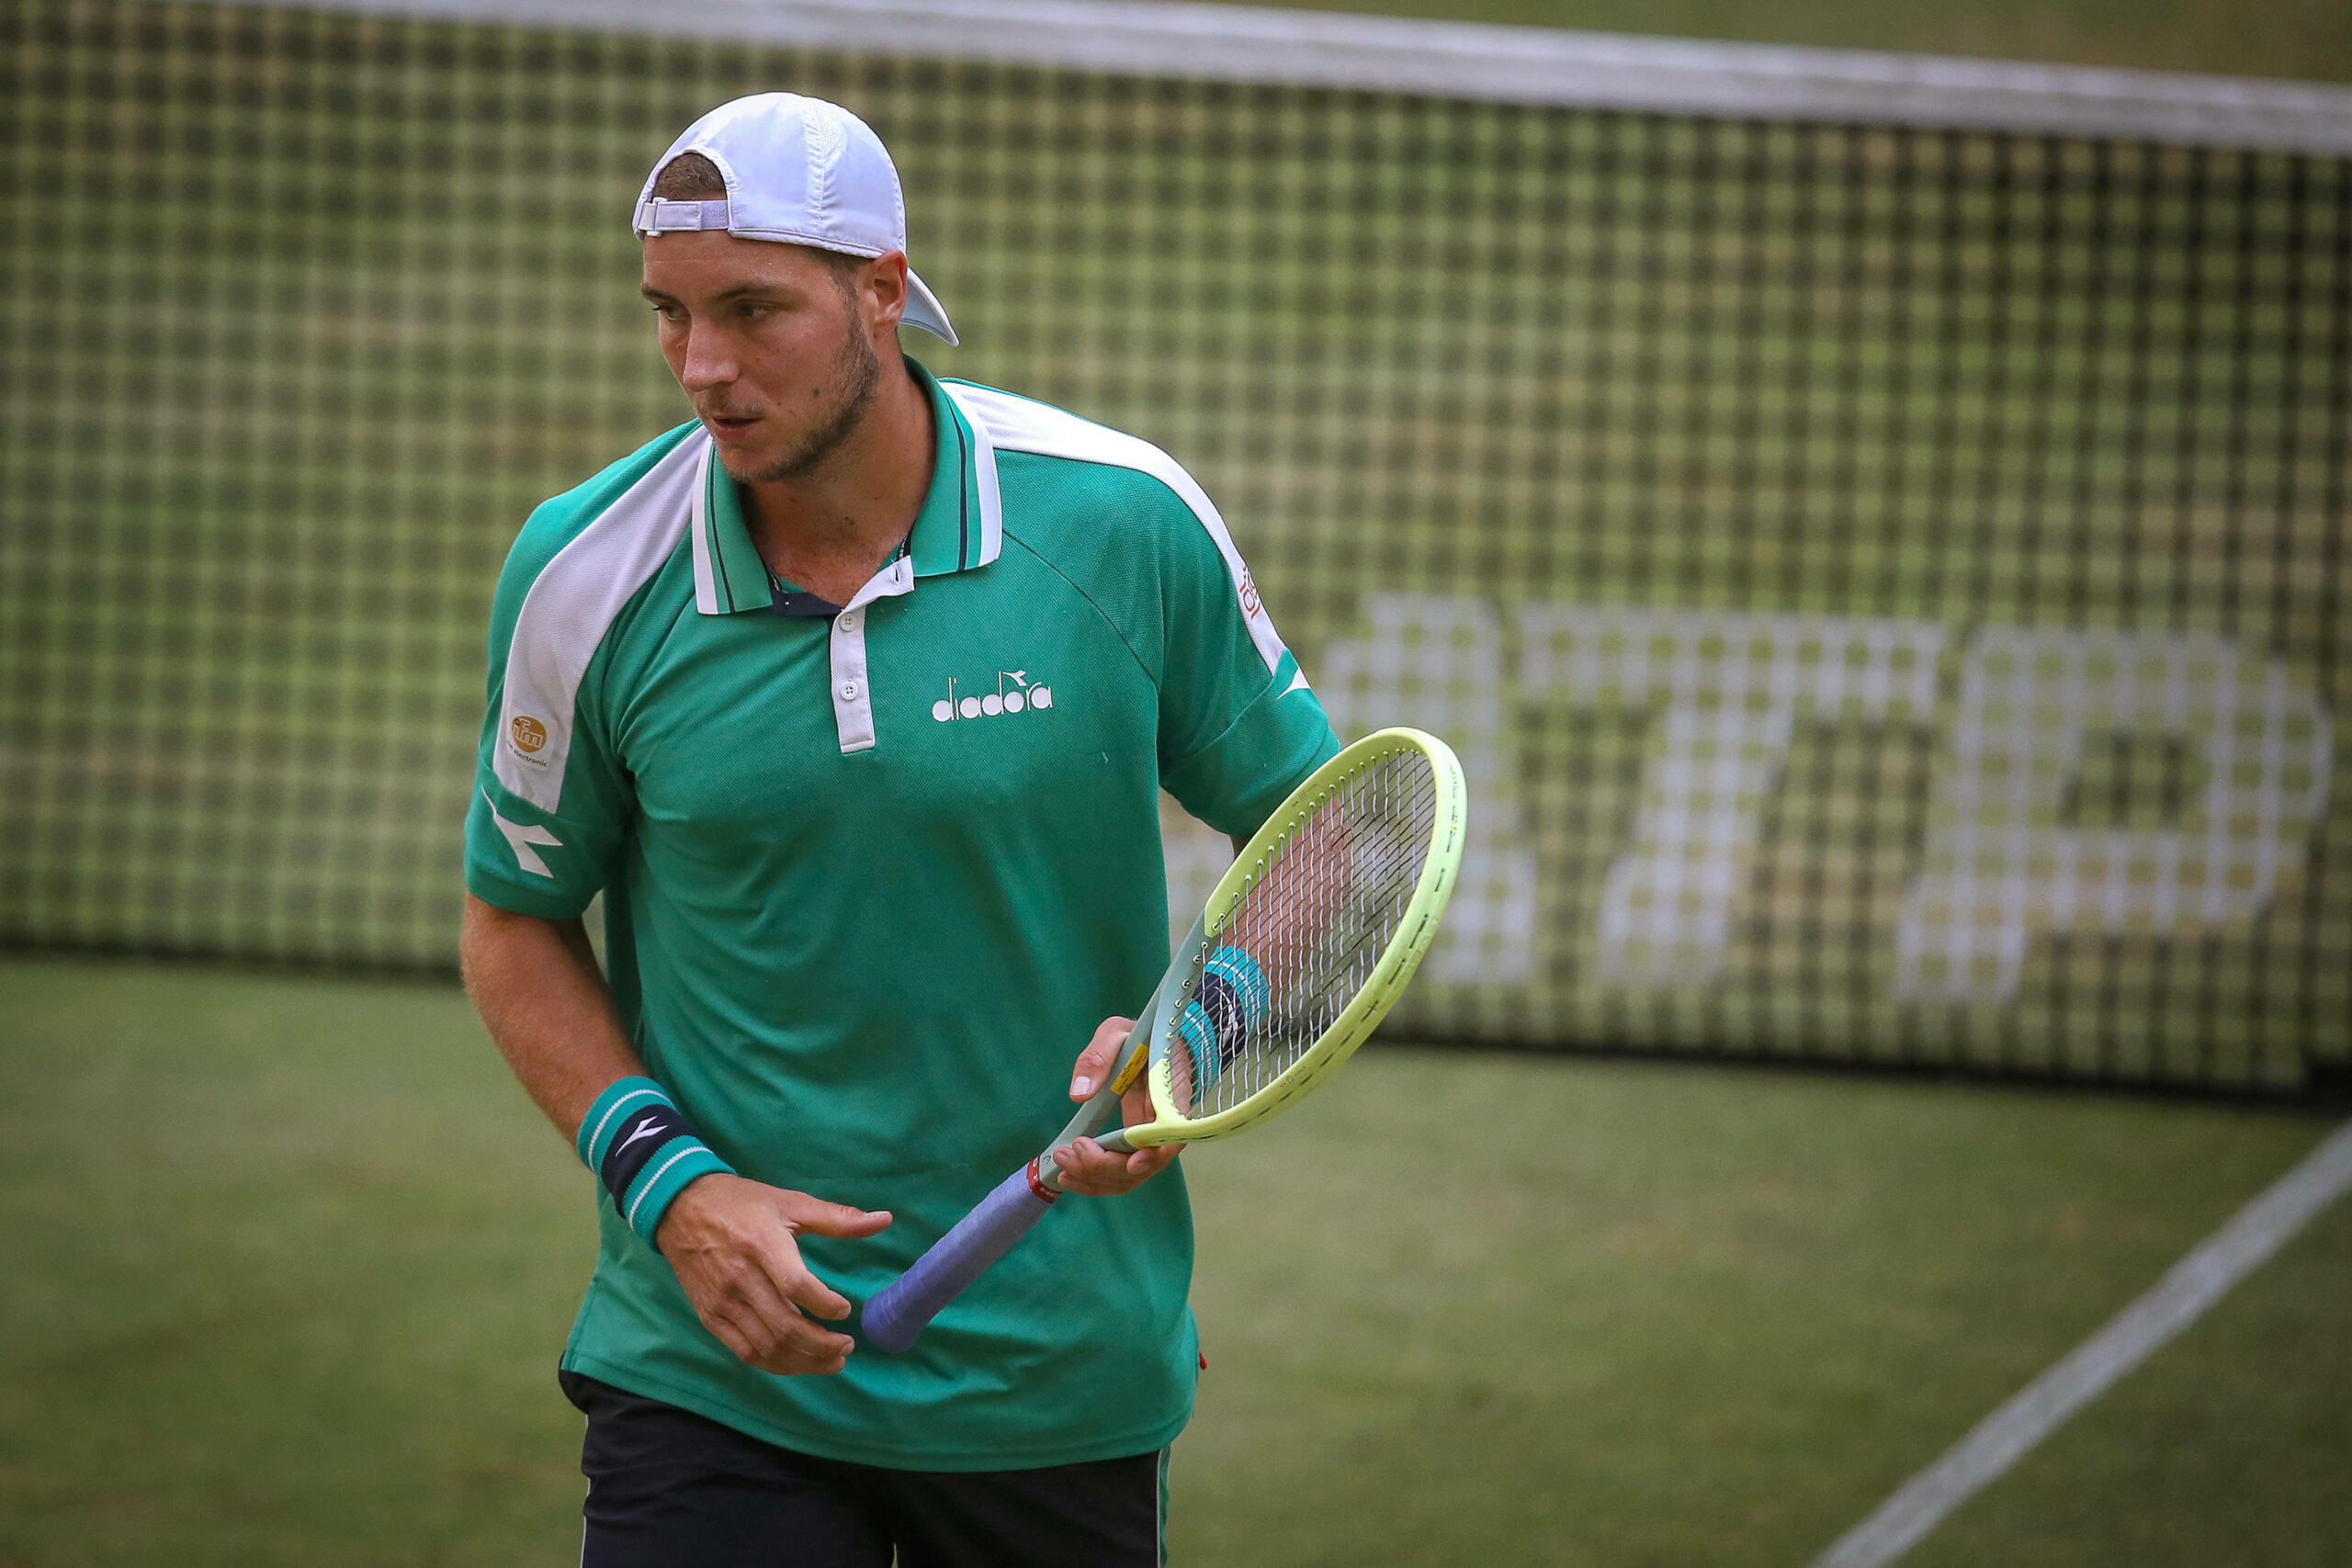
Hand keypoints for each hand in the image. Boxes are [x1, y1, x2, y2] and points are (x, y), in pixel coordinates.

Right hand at [656, 1174, 891, 1374]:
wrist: (680, 1208)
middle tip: (847, 1345)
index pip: (795, 1285)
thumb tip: (884, 1220)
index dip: (824, 1304)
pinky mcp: (710, 1316)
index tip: (846, 1310)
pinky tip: (798, 1362)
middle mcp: (739, 1277)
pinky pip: (744, 1352)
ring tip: (832, 1360)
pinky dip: (775, 1364)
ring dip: (803, 1361)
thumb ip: (837, 1218)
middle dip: (821, 1345)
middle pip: (783, 1326)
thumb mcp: (789, 1202)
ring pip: (766, 1346)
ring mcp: (722, 1301)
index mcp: (762, 1244)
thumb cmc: (742, 1203)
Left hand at [1054, 1015, 1181, 1196]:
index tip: (1131, 1162)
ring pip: (1131, 1174)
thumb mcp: (1117, 1033)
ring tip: (1063, 1164)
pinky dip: (1094, 1179)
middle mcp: (1166, 1123)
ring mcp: (1150, 1138)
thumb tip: (1080, 1094)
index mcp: (1170, 1094)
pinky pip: (1118, 1170)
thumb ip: (1099, 1056)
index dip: (1155, 1154)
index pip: (1173, 1134)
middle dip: (1109, 1166)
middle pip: (1147, 1162)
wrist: (1147, 1043)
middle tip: (1074, 1152)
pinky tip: (1070, 1175)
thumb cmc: (1138, 1036)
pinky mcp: (1133, 1145)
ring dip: (1096, 1177)